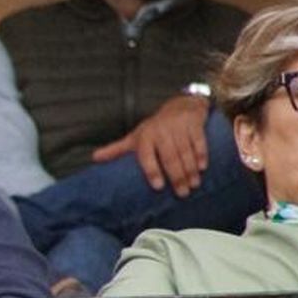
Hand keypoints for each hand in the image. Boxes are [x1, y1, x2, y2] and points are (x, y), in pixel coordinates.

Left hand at [89, 94, 208, 195]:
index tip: (157, 187)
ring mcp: (179, 126)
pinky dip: (202, 154)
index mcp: (145, 136)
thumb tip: (94, 158)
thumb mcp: (135, 137)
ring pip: (185, 151)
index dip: (152, 171)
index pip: (147, 155)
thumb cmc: (155, 127)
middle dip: (176, 176)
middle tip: (182, 193)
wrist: (180, 105)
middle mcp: (161, 131)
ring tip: (194, 185)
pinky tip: (203, 168)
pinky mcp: (195, 123)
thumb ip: (117, 149)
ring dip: (190, 170)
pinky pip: (199, 141)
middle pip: (169, 157)